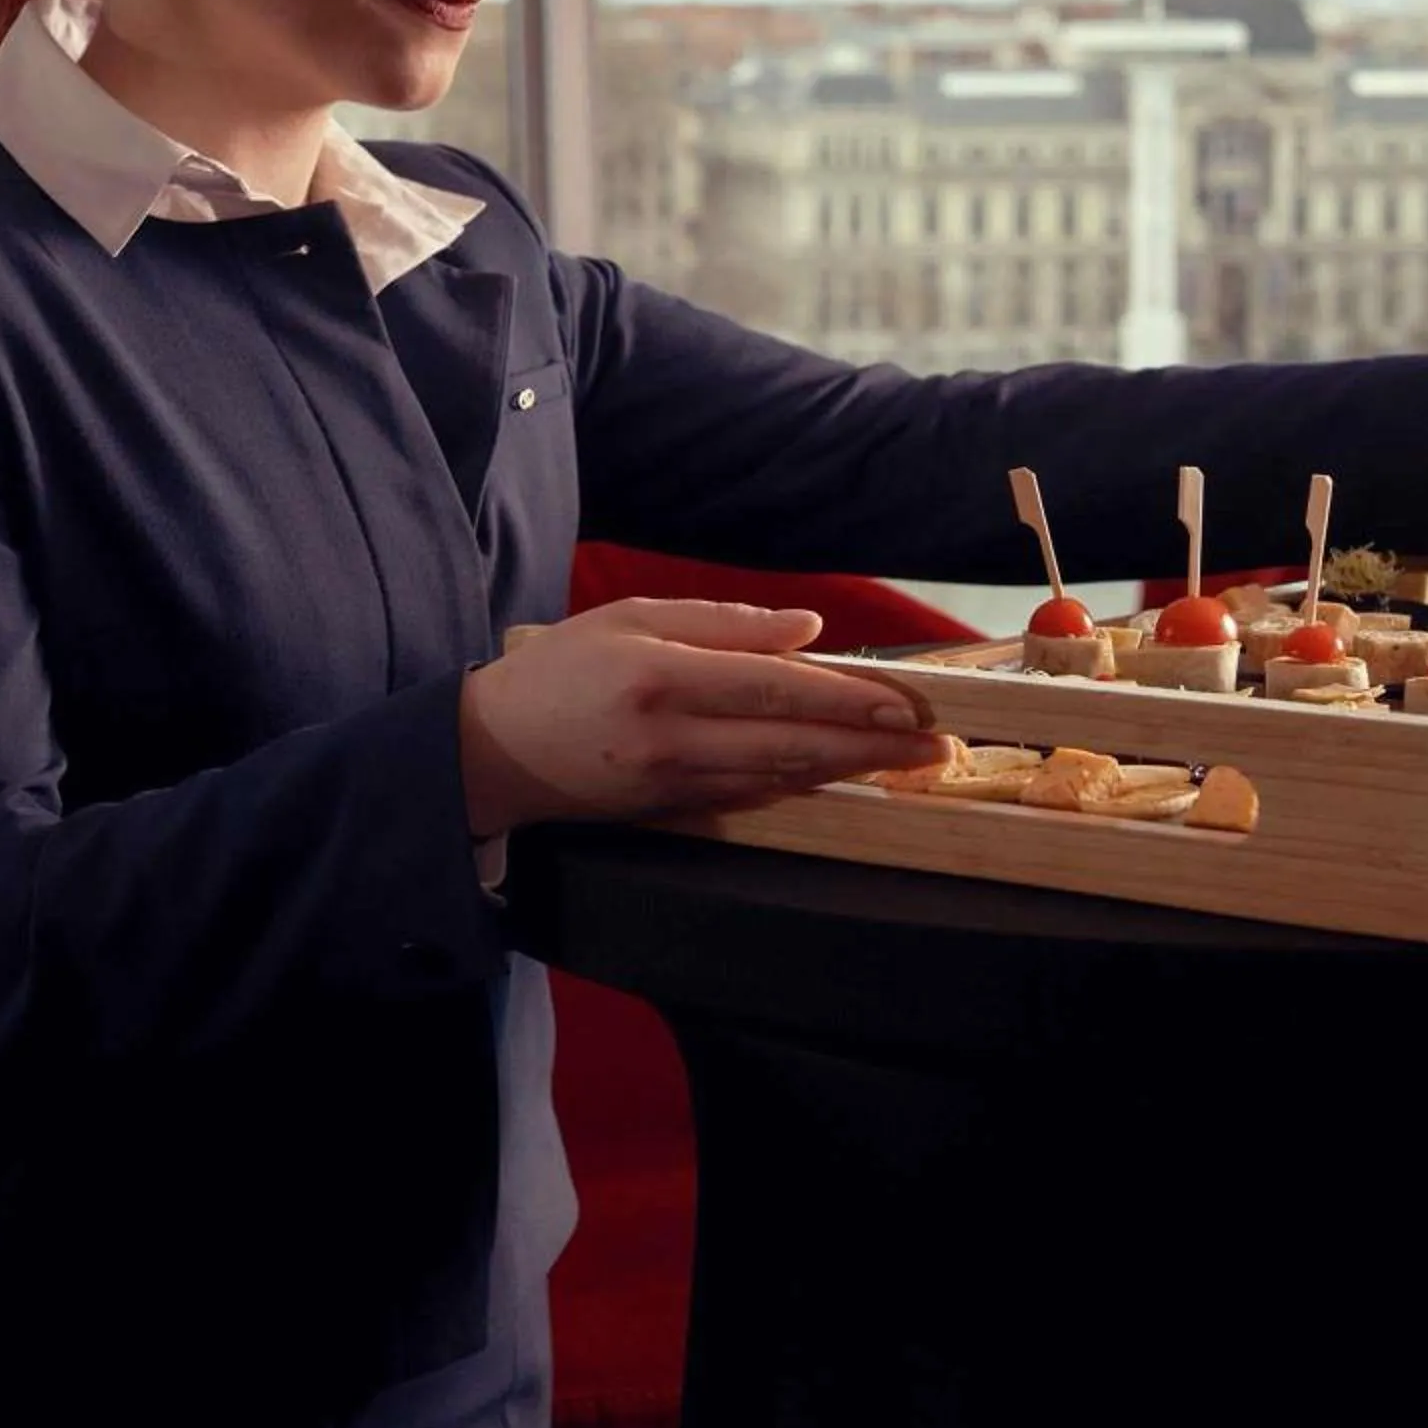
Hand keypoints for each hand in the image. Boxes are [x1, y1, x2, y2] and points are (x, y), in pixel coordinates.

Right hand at [458, 599, 949, 836]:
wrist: (492, 750)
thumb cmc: (561, 670)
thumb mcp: (630, 618)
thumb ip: (721, 623)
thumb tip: (806, 630)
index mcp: (662, 677)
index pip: (774, 688)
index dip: (844, 698)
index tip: (902, 703)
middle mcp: (672, 737)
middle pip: (790, 742)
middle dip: (869, 745)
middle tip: (934, 744)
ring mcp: (673, 782)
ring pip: (780, 776)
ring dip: (848, 769)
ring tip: (908, 761)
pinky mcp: (671, 809)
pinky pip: (752, 796)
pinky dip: (803, 785)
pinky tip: (843, 774)